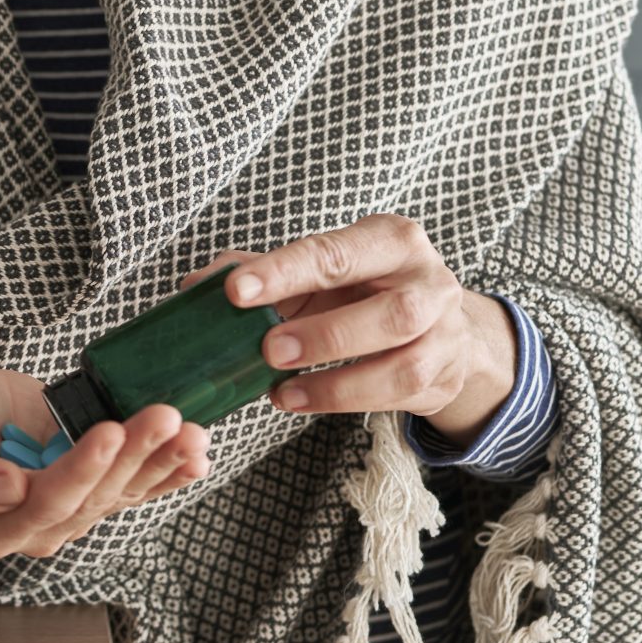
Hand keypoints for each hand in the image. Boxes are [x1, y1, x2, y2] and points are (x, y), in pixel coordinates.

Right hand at [0, 365, 210, 559]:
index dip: (81, 468)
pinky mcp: (88, 494)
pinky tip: (196, 458)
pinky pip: (131, 488)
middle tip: (165, 417)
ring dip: (160, 462)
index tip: (108, 431)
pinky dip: (166, 474)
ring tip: (192, 433)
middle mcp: (36, 528)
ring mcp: (66, 514)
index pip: (47, 499)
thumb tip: (7, 490)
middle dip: (134, 455)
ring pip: (119, 492)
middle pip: (94, 496)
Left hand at [211, 213, 516, 444]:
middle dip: (324, 335)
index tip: (235, 291)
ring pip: (403, 363)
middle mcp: (430, 282)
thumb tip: (195, 286)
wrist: (440, 326)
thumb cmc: (365, 291)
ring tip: (281, 391)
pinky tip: (302, 400)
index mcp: (393, 240)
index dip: (283, 271)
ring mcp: (446, 333)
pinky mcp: (444, 376)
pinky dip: (346, 402)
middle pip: (390, 312)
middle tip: (268, 349)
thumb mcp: (320, 272)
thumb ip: (260, 273)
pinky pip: (401, 396)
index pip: (335, 253)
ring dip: (337, 383)